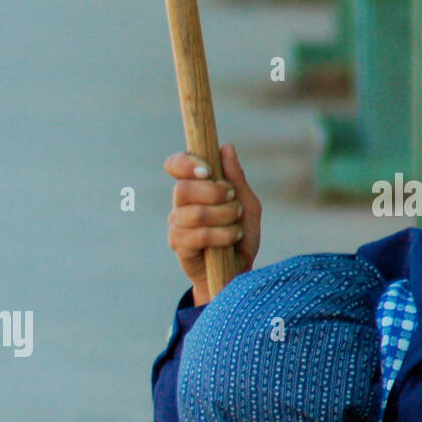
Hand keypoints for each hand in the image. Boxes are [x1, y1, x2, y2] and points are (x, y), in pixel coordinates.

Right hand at [165, 142, 261, 304]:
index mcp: (194, 189)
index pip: (175, 165)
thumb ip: (236, 178)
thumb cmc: (240, 238)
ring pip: (194, 213)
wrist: (238, 274)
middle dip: (214, 193)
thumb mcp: (247, 205)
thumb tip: (226, 147)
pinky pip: (199, 235)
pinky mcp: (179, 246)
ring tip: (236, 222)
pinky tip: (232, 237)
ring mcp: (176, 226)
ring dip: (223, 215)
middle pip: (183, 188)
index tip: (208, 170)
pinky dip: (222, 234)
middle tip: (233, 201)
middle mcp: (180, 205)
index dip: (186, 162)